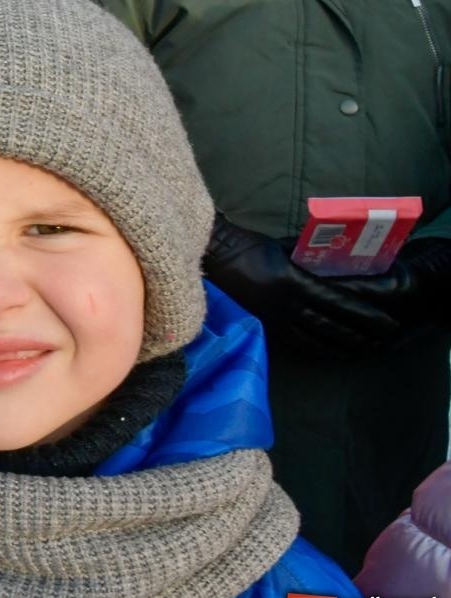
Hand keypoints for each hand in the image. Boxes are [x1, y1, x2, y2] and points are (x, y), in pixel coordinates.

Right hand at [204, 215, 449, 356]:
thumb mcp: (283, 249)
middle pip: (330, 325)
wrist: (211, 256)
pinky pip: (293, 341)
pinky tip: (326, 352)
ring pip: (313, 338)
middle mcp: (286, 304)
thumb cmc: (246, 245)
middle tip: (382, 344)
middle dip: (358, 335)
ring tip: (361, 352)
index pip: (338, 301)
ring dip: (340, 346)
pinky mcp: (262, 323)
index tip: (386, 323)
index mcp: (294, 281)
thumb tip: (331, 267)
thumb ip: (307, 260)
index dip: (364, 314)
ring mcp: (273, 317)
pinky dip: (314, 349)